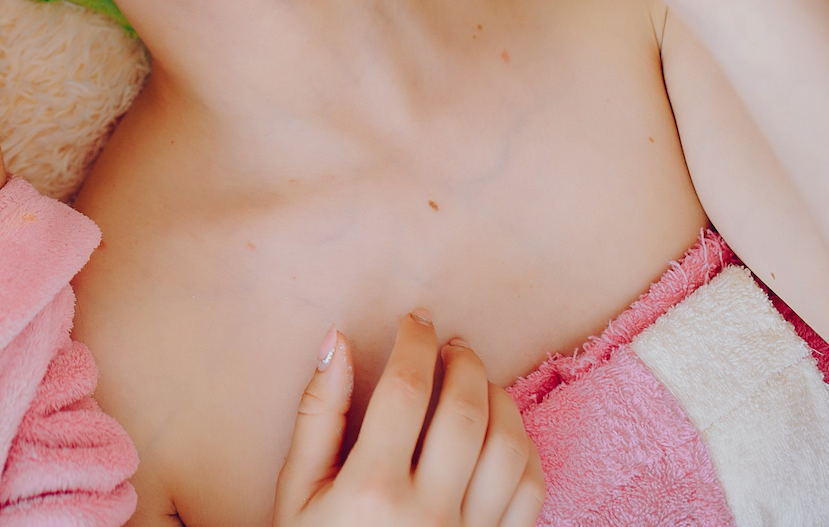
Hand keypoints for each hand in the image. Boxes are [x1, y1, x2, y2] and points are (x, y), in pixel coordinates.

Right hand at [274, 313, 542, 526]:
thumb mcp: (297, 489)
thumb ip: (319, 413)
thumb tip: (336, 341)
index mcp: (371, 489)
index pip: (405, 390)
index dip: (414, 342)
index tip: (415, 320)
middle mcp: (428, 513)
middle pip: (465, 412)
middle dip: (463, 363)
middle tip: (451, 345)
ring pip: (509, 448)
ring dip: (500, 400)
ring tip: (478, 383)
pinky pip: (531, 492)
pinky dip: (524, 449)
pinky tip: (501, 433)